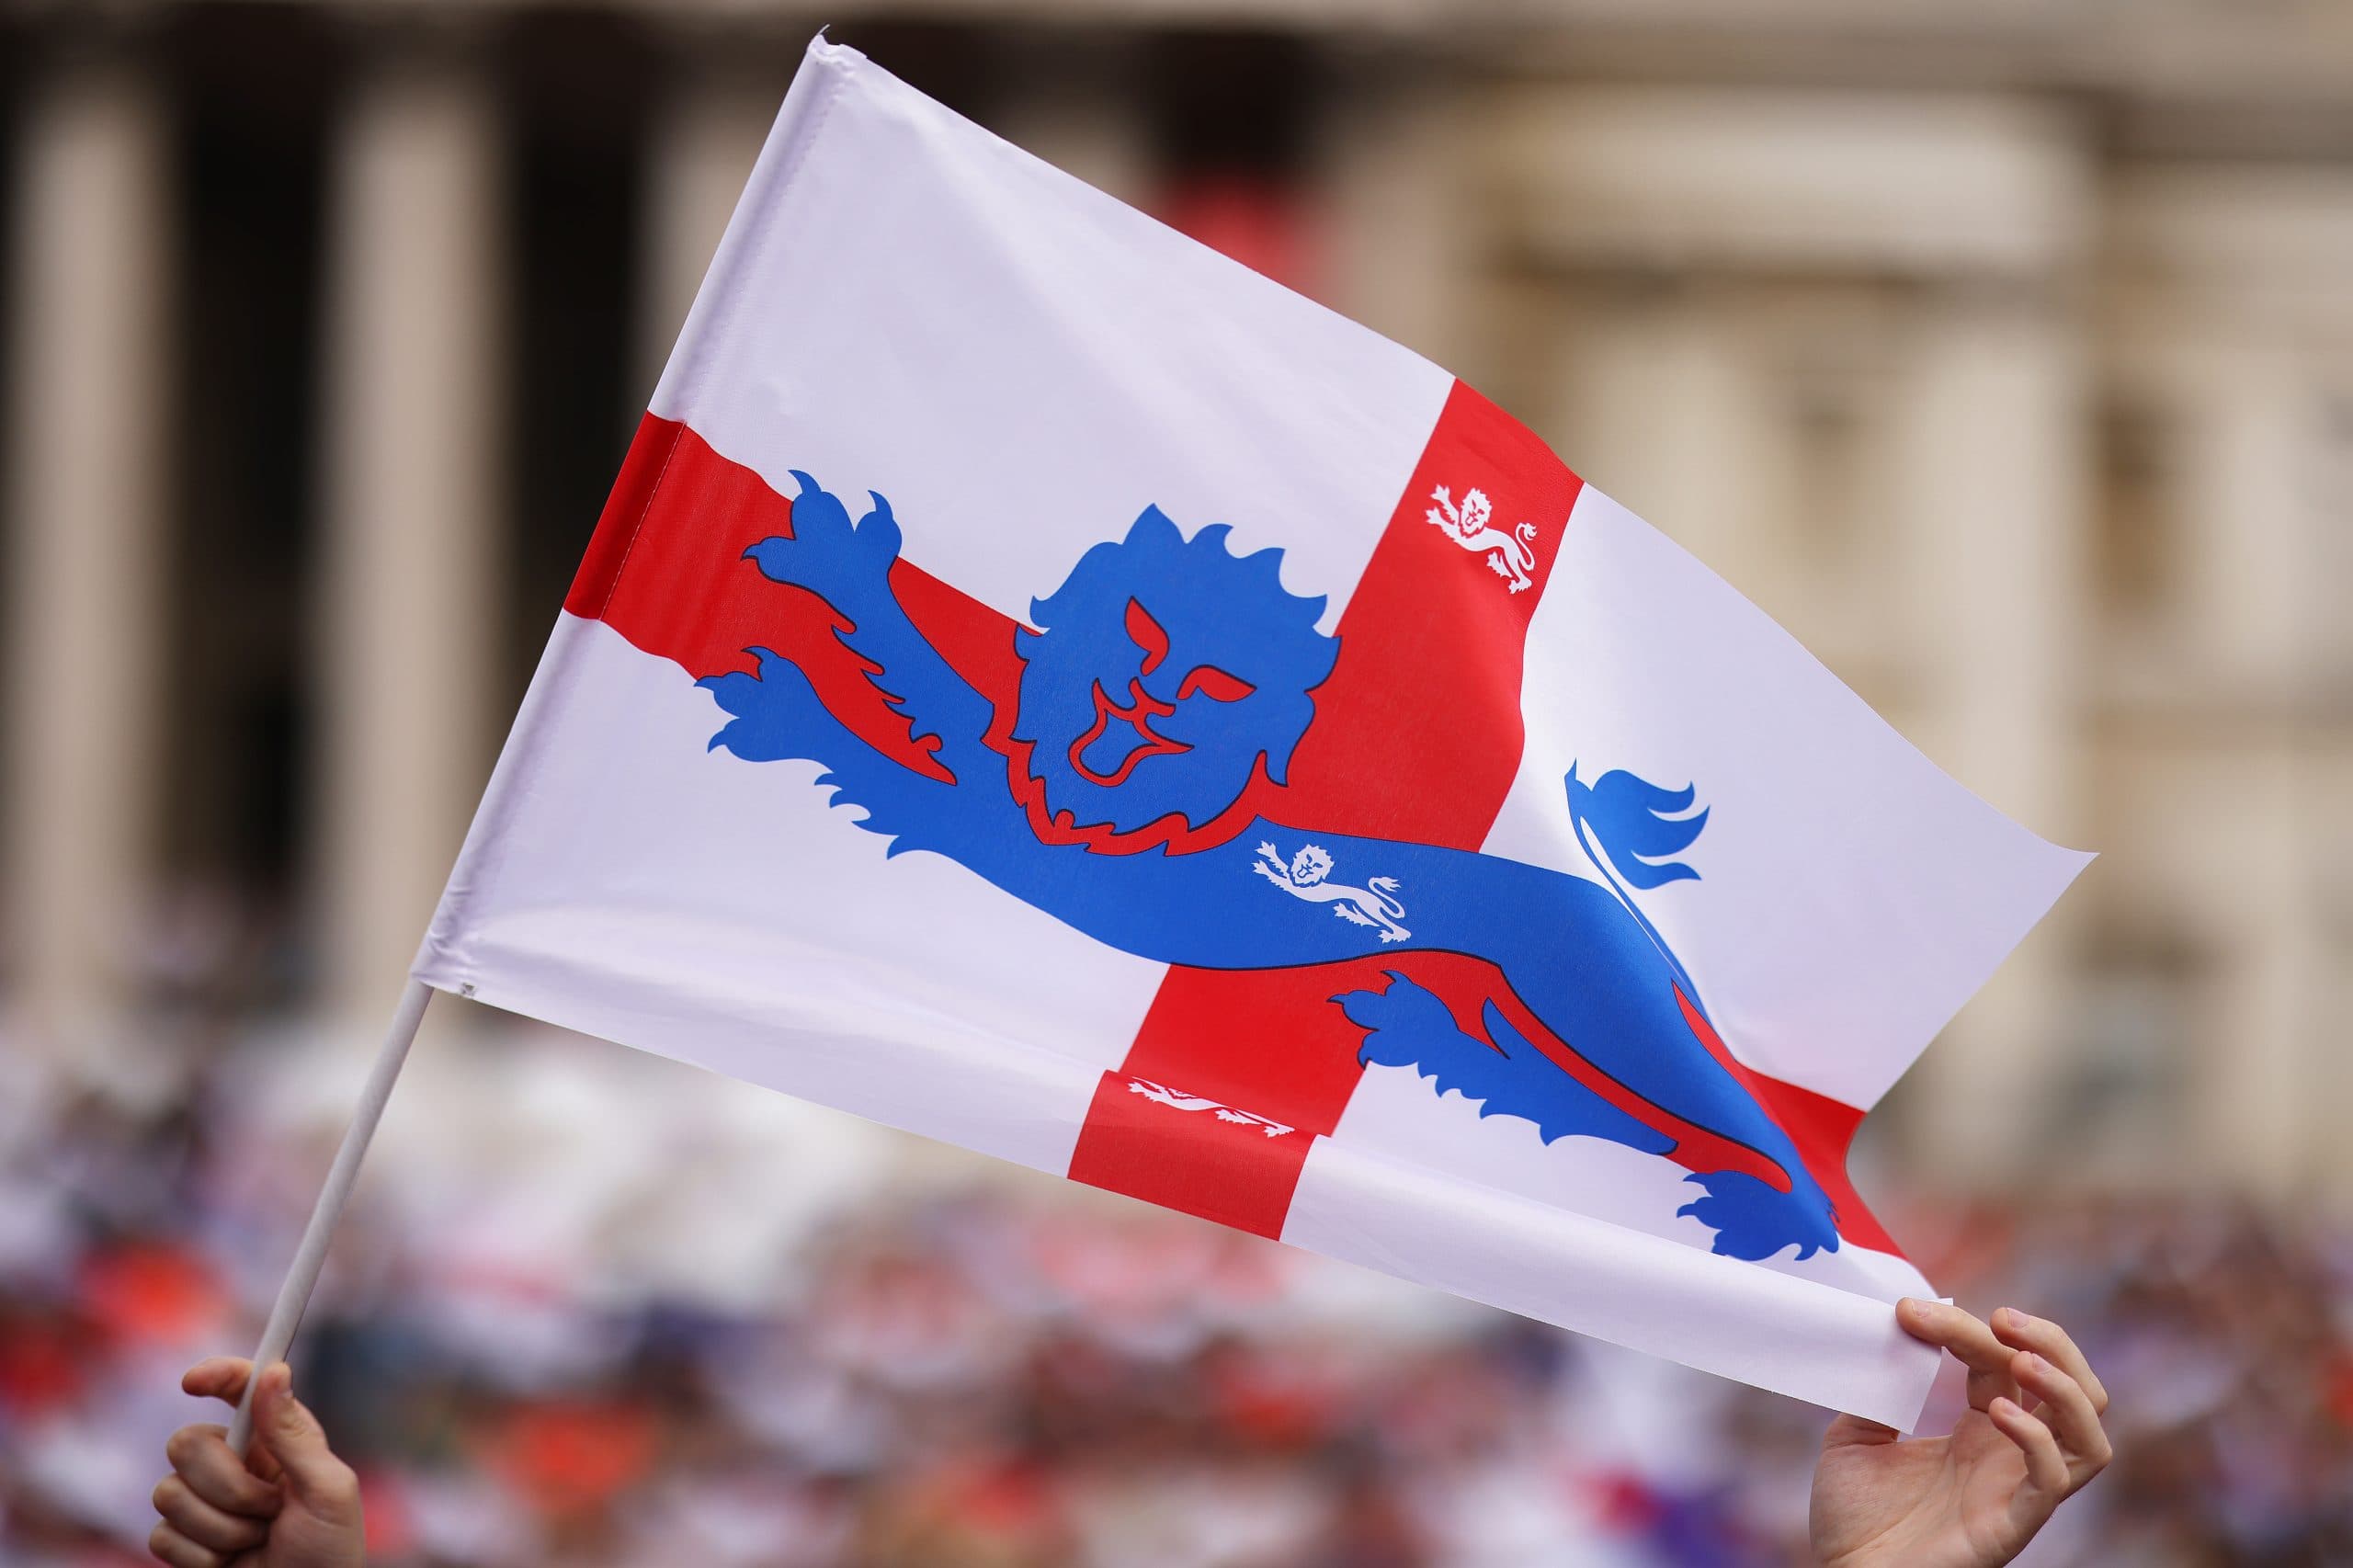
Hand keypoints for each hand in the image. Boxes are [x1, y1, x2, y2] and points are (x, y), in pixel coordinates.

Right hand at [150, 1359, 363, 1567]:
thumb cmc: (330, 1553)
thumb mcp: (328, 1491)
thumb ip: (294, 1435)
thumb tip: (273, 1371)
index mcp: (276, 1441)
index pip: (238, 1392)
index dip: (216, 1376)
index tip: (194, 1382)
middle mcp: (235, 1464)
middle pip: (186, 1443)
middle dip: (227, 1486)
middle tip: (269, 1511)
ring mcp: (204, 1503)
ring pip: (168, 1492)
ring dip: (220, 1528)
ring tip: (258, 1542)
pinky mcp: (183, 1542)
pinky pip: (161, 1535)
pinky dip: (201, 1556)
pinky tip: (232, 1564)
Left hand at [1810, 1299, 2110, 1567]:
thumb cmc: (1854, 1518)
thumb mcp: (1856, 1434)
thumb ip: (1880, 1387)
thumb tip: (1889, 1332)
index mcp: (1979, 1431)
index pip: (2001, 1362)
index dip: (1966, 1328)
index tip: (1910, 1311)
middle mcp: (2009, 1457)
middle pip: (2075, 1390)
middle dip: (2052, 1343)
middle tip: (2004, 1318)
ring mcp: (2016, 1490)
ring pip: (2089, 1435)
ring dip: (2064, 1386)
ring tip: (2019, 1357)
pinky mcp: (2012, 1525)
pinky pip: (2054, 1481)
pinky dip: (2038, 1439)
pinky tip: (2001, 1413)